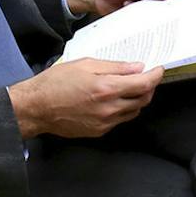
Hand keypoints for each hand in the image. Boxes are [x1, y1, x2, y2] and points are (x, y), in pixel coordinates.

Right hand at [9, 58, 163, 138]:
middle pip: (143, 99)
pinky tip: (113, 101)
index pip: (144, 84)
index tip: (159, 69)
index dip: (156, 76)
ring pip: (133, 111)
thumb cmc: (56, 82)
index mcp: (107, 88)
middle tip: (144, 77)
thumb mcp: (85, 64)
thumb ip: (115, 67)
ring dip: (137, 100)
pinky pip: (120, 120)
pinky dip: (123, 109)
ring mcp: (105, 123)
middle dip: (148, 87)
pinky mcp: (99, 132)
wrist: (36, 108)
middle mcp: (109, 108)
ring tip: (129, 88)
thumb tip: (137, 67)